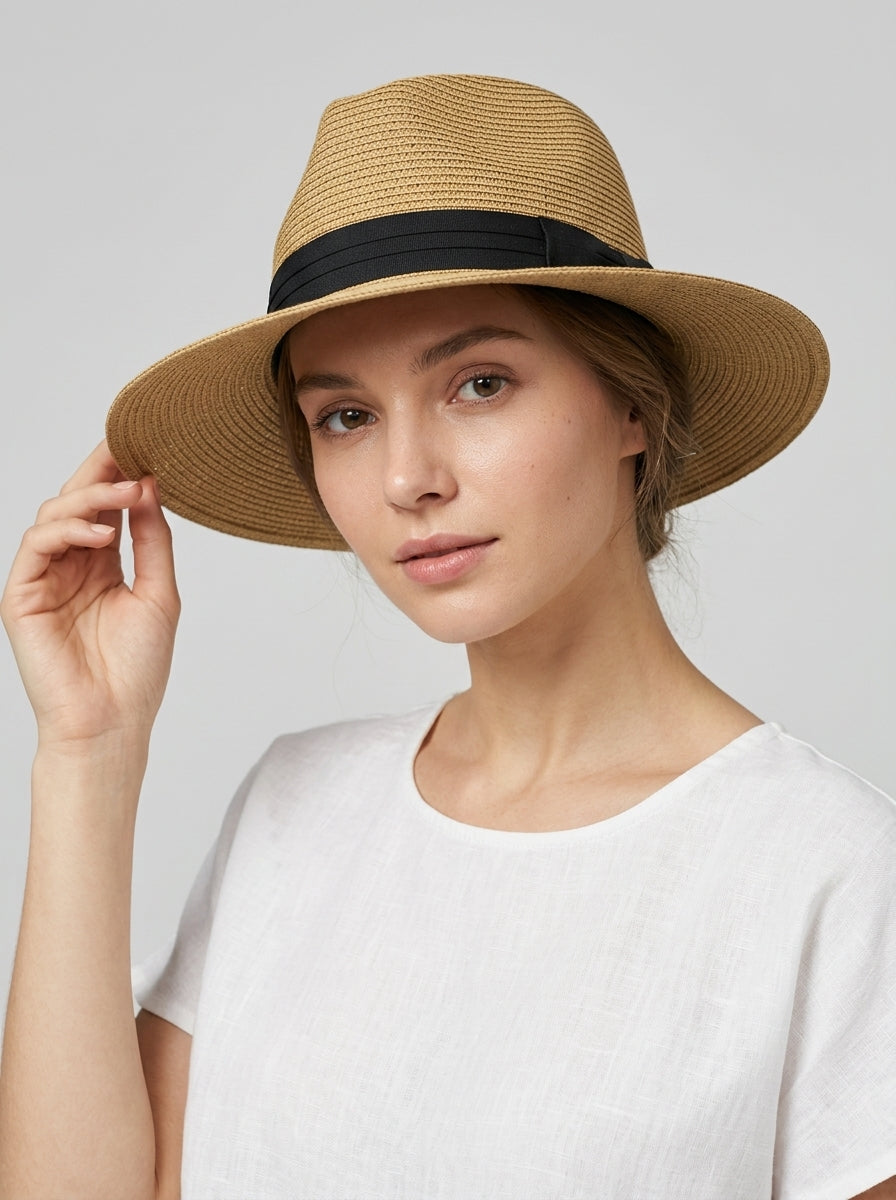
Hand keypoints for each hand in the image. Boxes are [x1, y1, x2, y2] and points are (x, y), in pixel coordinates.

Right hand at [1, 440, 180, 751]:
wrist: (112, 722)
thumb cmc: (138, 670)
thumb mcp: (159, 593)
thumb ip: (153, 539)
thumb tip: (150, 486)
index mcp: (101, 565)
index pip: (105, 507)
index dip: (119, 473)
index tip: (145, 441)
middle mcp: (70, 566)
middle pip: (77, 502)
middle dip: (103, 472)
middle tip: (133, 450)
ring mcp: (43, 579)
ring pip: (54, 515)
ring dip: (91, 497)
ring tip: (128, 494)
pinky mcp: (21, 595)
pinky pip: (35, 544)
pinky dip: (67, 530)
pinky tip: (102, 534)